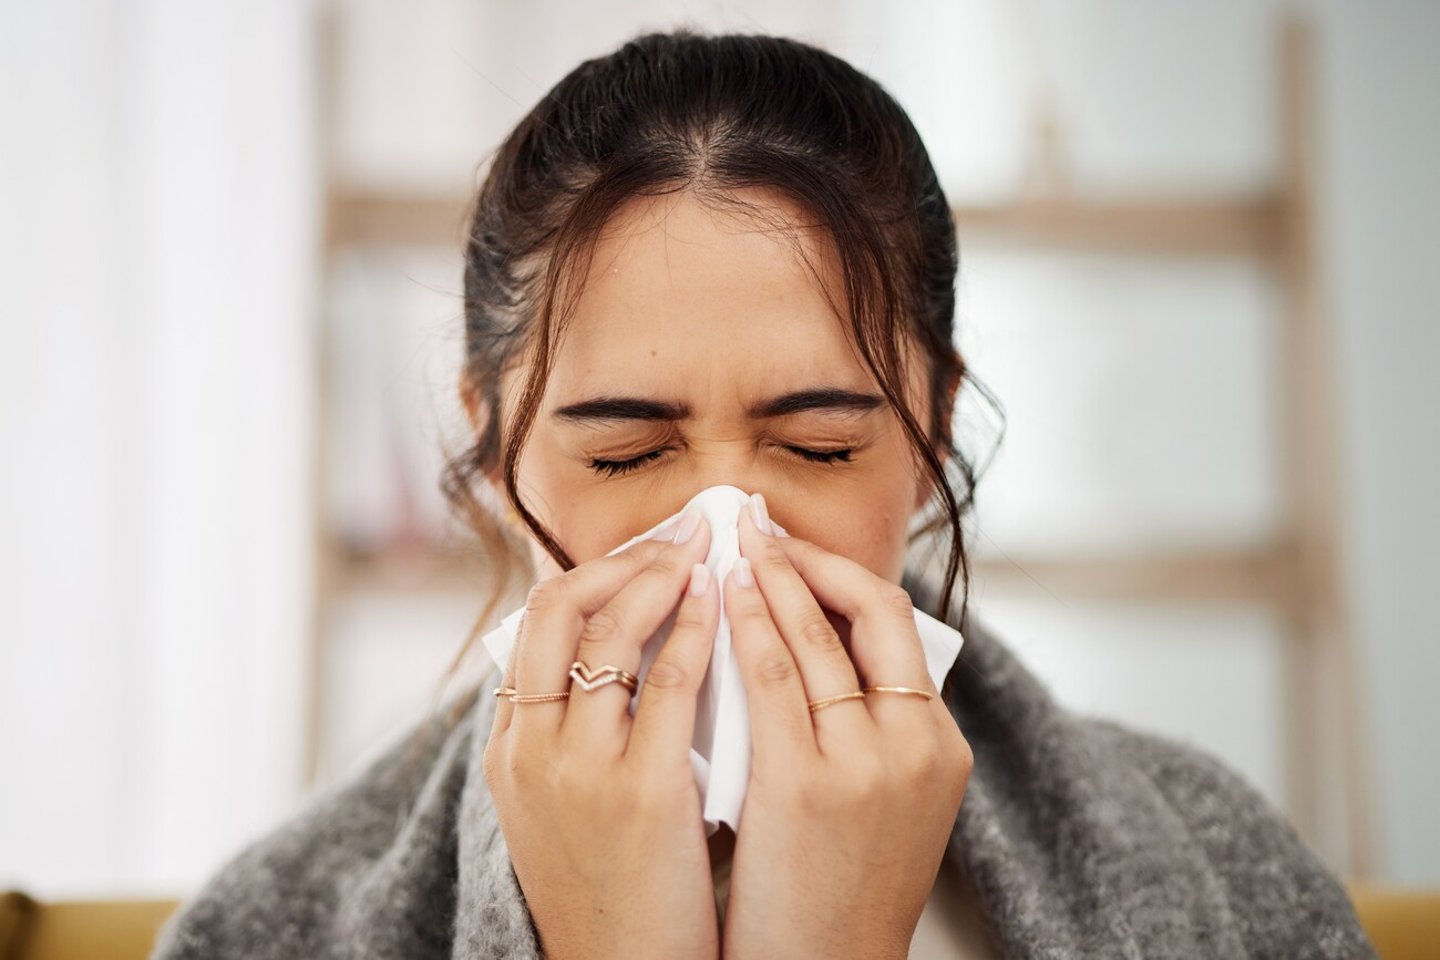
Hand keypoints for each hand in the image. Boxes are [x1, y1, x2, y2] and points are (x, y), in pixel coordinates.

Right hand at [483, 505, 721, 959]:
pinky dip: (694, 629)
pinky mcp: (637, 792)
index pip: (535, 627)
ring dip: (661, 576)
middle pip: (558, 608)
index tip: (642, 550)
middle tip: (678, 531)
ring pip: (609, 632)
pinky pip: (668, 683)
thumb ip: (585, 734)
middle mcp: (529, 749)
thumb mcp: (568, 808)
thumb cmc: (614, 892)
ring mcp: (577, 769)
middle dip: (623, 557)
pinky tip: (722, 603)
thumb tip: (637, 655)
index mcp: (509, 750)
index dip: (592, 574)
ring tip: (705, 550)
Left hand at [719, 495, 972, 959]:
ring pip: (818, 637)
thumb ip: (865, 727)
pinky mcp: (809, 786)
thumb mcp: (882, 804)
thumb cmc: (837, 891)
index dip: (842, 573)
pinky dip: (749, 628)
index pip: (899, 625)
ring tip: (734, 547)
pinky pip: (774, 680)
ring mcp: (868, 765)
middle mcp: (917, 746)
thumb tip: (816, 647)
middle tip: (759, 527)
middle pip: (872, 612)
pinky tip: (722, 600)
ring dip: (773, 578)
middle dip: (809, 559)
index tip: (795, 549)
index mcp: (940, 746)